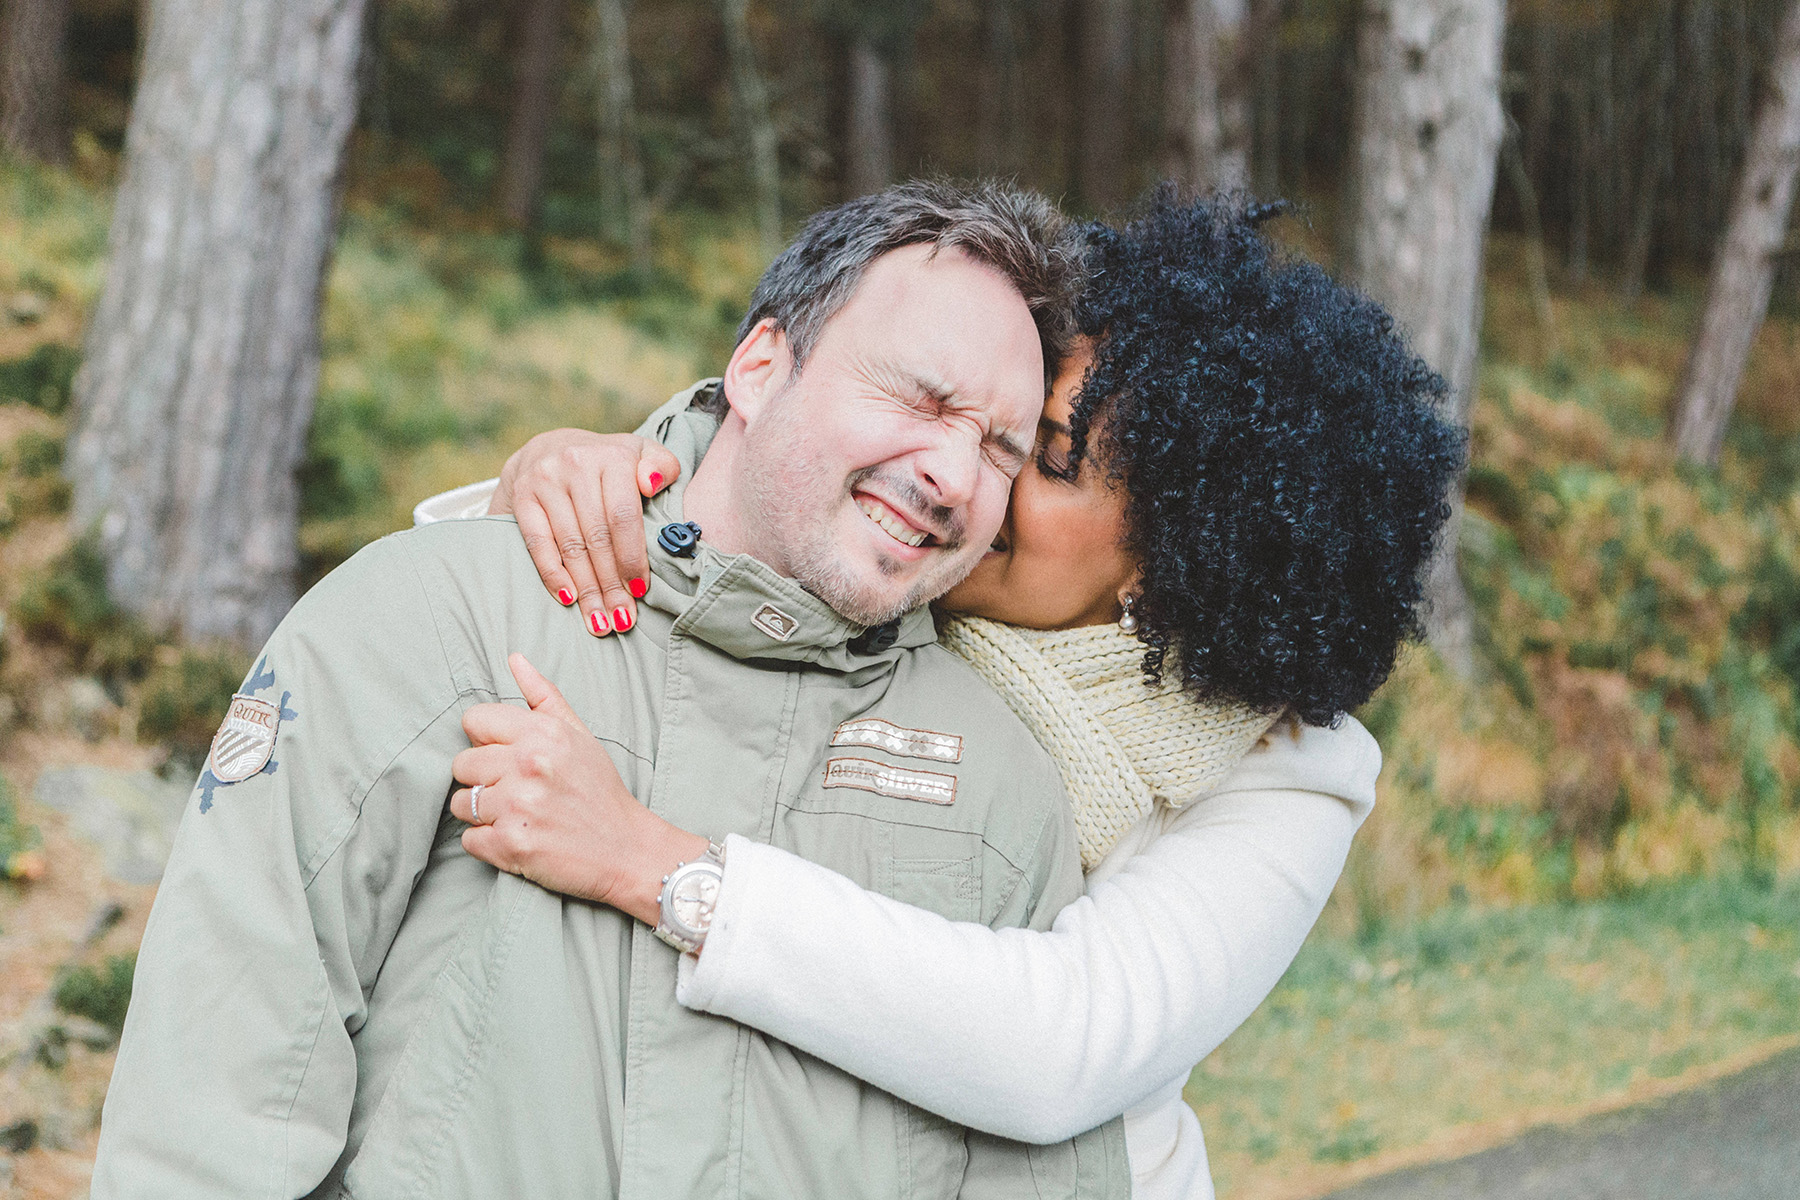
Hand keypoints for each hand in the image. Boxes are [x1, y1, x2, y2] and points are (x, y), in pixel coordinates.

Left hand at [451, 653, 707, 923]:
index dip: (485, 740)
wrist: (627, 849)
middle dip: (482, 779)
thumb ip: (544, 697)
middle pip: (461, 764)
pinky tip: (517, 837)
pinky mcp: (512, 845)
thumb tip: (514, 659)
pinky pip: (469, 840)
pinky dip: (487, 843)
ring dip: (482, 813)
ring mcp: (518, 806)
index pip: (474, 720)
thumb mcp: (579, 736)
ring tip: (516, 815)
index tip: (505, 756)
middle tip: (514, 791)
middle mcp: (528, 765)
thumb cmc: (600, 791)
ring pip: (461, 804)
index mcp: (543, 734)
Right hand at [487, 430, 680, 637]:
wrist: (552, 448)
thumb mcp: (642, 454)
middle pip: (597, 537)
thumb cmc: (609, 463)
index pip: (623, 516)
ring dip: (586, 589)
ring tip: (599, 621)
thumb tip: (651, 483)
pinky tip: (568, 598)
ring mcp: (545, 480)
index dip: (632, 557)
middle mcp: (576, 464)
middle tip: (622, 619)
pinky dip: (552, 574)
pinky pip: (537, 543)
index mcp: (612, 457)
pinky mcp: (522, 496)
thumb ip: (663, 465)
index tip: (640, 591)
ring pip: (570, 545)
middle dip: (611, 584)